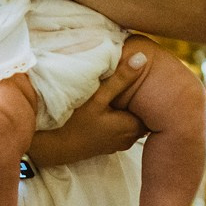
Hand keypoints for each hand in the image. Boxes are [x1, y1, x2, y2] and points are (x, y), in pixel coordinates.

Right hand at [28, 49, 149, 166]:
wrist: (52, 147)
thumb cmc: (75, 123)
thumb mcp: (99, 97)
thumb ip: (121, 79)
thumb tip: (142, 58)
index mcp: (132, 126)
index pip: (152, 108)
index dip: (150, 92)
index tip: (147, 77)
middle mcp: (129, 138)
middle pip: (141, 113)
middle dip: (138, 99)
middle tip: (134, 80)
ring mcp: (118, 143)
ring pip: (130, 120)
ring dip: (127, 108)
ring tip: (120, 92)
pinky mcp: (108, 144)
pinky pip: (120, 127)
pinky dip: (118, 117)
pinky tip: (108, 107)